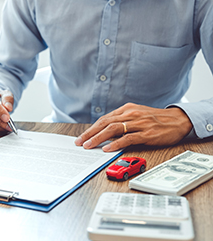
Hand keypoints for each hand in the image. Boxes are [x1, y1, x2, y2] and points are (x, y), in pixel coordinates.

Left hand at [75, 103, 192, 151]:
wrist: (178, 120)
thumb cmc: (156, 119)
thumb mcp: (137, 115)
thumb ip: (122, 121)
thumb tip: (105, 132)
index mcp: (126, 109)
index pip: (104, 119)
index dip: (91, 129)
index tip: (82, 137)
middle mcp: (130, 114)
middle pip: (105, 123)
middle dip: (90, 133)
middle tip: (79, 142)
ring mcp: (138, 124)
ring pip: (113, 129)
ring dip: (98, 138)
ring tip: (89, 146)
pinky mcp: (146, 134)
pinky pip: (128, 138)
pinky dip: (116, 143)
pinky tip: (107, 149)